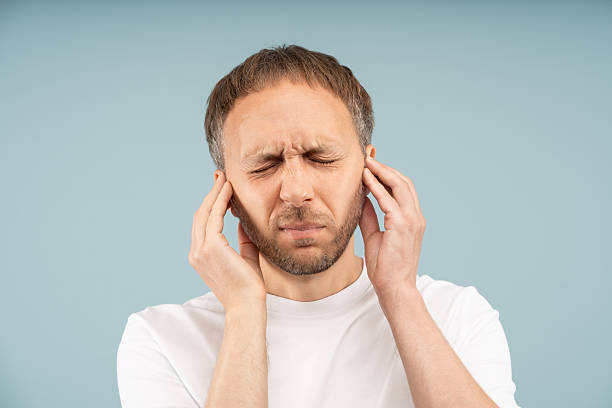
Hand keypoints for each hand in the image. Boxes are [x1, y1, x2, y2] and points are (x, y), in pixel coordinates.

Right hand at [188, 172, 266, 312]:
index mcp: (200, 256)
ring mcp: (200, 250)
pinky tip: (229, 191)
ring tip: (225, 179)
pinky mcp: (210, 248)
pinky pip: (214, 217)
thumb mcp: (245, 257)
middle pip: (200, 214)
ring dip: (215, 193)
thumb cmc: (248, 286)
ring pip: (205, 213)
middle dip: (210, 193)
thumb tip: (244, 221)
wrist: (247, 305)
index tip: (220, 188)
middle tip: (220, 176)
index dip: (210, 203)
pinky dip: (220, 201)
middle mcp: (196, 252)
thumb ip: (242, 239)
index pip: (203, 223)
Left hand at [359, 155, 425, 304]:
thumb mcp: (374, 235)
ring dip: (382, 171)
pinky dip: (377, 186)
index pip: (402, 189)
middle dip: (385, 167)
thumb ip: (369, 216)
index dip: (387, 174)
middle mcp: (415, 217)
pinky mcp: (403, 225)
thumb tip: (361, 198)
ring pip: (400, 185)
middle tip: (368, 157)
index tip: (372, 165)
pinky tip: (365, 178)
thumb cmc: (386, 267)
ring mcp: (412, 220)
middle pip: (403, 182)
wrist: (395, 288)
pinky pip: (389, 200)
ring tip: (366, 162)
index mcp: (411, 219)